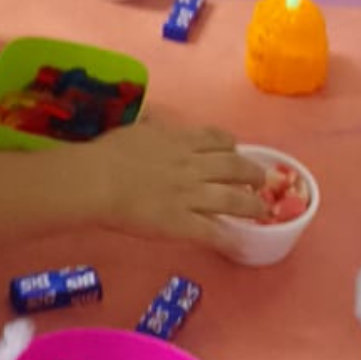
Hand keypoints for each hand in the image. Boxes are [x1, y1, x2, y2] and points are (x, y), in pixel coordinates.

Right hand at [83, 122, 265, 251]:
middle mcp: (194, 166)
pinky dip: (228, 238)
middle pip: (235, 168)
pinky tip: (235, 241)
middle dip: (253, 174)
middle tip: (261, 181)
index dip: (232, 146)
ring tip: (261, 210)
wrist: (99, 180)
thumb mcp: (135, 128)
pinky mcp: (183, 224)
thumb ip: (151, 125)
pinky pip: (214, 233)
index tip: (235, 151)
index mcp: (180, 141)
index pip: (218, 140)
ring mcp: (191, 196)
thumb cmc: (109, 152)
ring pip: (234, 200)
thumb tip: (154, 117)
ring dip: (252, 205)